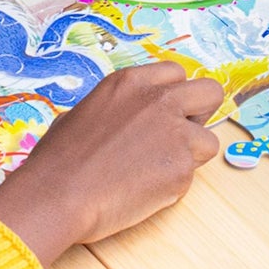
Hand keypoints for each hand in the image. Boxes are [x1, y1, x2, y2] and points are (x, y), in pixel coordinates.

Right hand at [0, 61, 221, 267]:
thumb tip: (122, 121)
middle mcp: (159, 100)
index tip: (164, 114)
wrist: (59, 195)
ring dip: (190, 156)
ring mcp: (175, 133)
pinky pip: (192, 175)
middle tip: (178, 138)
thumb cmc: (59, 159)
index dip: (174, 95)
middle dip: (200, 114)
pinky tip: (145, 190)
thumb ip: (116, 110)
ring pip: (209, 140)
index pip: (177, 73)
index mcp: (131, 82)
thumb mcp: (82, 113)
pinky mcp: (181, 167)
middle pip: (209, 92)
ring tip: (156, 172)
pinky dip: (175, 184)